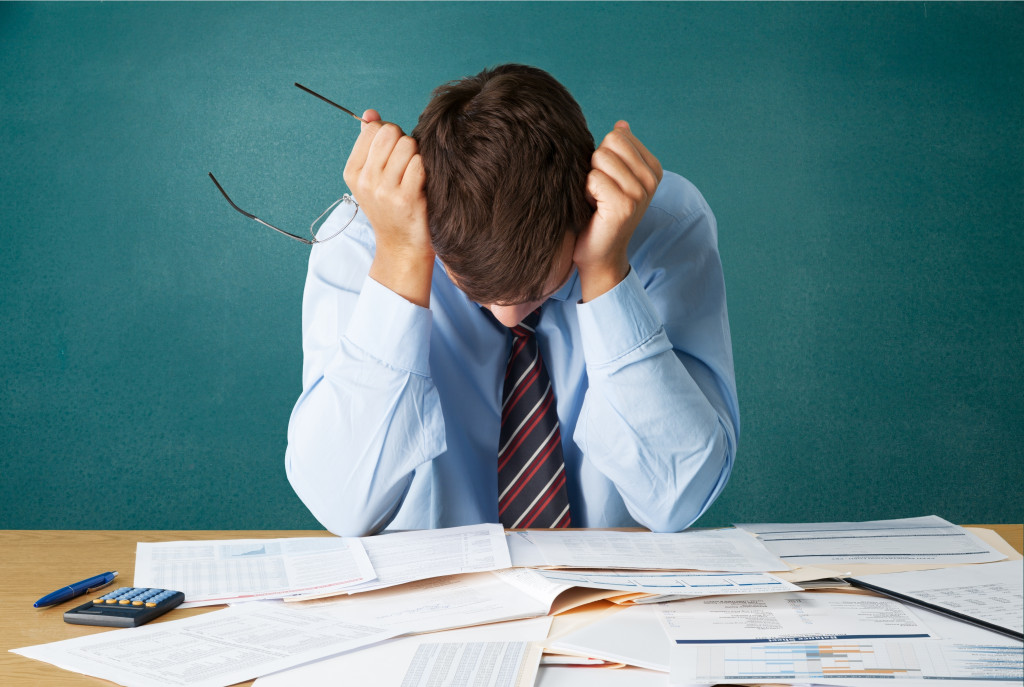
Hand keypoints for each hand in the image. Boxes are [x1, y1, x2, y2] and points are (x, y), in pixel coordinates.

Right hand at [343, 110, 433, 306]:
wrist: (402, 248)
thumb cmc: (391, 208)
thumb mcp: (372, 178)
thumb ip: (370, 143)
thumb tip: (369, 113)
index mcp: (353, 172)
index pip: (373, 128)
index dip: (389, 134)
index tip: (393, 154)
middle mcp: (365, 180)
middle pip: (391, 133)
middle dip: (404, 141)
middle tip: (408, 163)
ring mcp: (385, 190)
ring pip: (408, 145)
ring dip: (417, 156)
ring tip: (415, 175)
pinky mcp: (406, 199)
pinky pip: (420, 164)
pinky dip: (426, 171)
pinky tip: (423, 185)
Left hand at [573, 121, 662, 301]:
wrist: (599, 255)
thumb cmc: (601, 215)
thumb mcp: (614, 178)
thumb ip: (619, 151)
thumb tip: (622, 125)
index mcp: (652, 169)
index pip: (618, 135)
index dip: (603, 157)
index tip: (607, 182)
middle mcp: (651, 180)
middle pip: (610, 142)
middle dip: (596, 164)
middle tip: (599, 192)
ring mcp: (640, 193)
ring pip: (600, 158)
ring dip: (589, 180)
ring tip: (597, 201)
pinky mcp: (624, 205)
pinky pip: (593, 179)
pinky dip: (585, 193)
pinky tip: (594, 210)